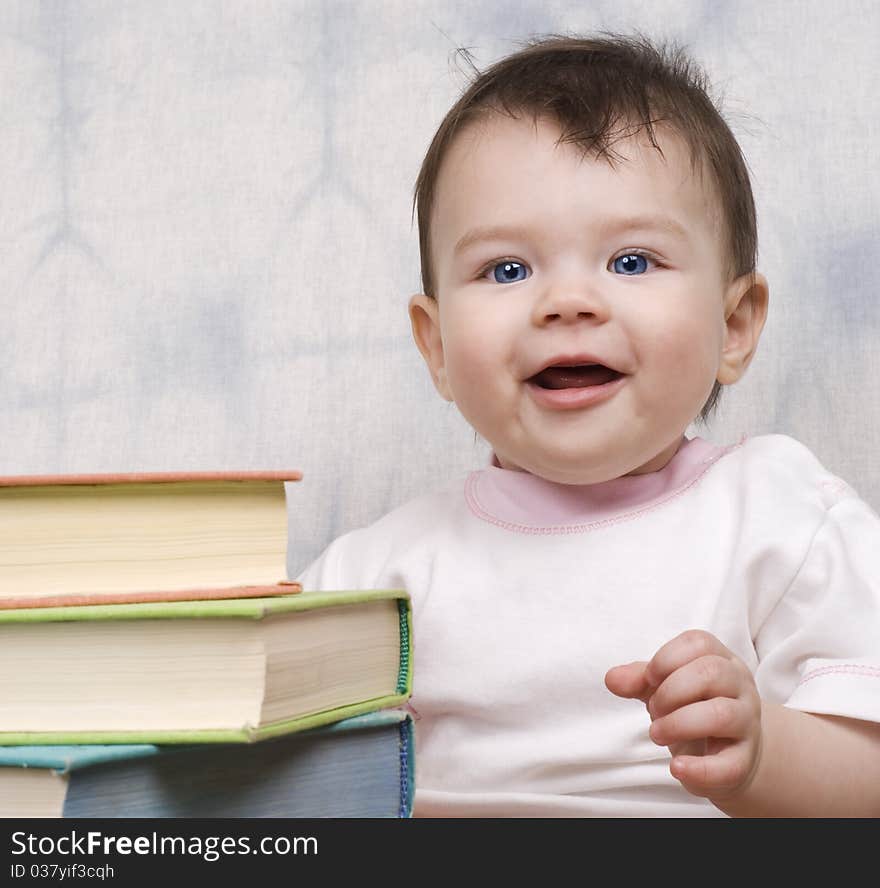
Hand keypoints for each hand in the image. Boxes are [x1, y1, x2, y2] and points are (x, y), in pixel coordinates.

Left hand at [605, 630, 762, 801]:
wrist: (728, 754)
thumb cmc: (693, 710)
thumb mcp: (664, 688)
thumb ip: (638, 679)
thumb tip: (612, 679)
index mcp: (722, 660)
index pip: (699, 643)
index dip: (667, 658)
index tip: (648, 679)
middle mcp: (740, 687)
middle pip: (712, 672)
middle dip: (671, 691)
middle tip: (653, 710)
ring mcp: (747, 723)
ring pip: (721, 714)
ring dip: (678, 724)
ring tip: (656, 733)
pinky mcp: (745, 761)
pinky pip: (729, 765)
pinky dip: (699, 768)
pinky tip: (676, 767)